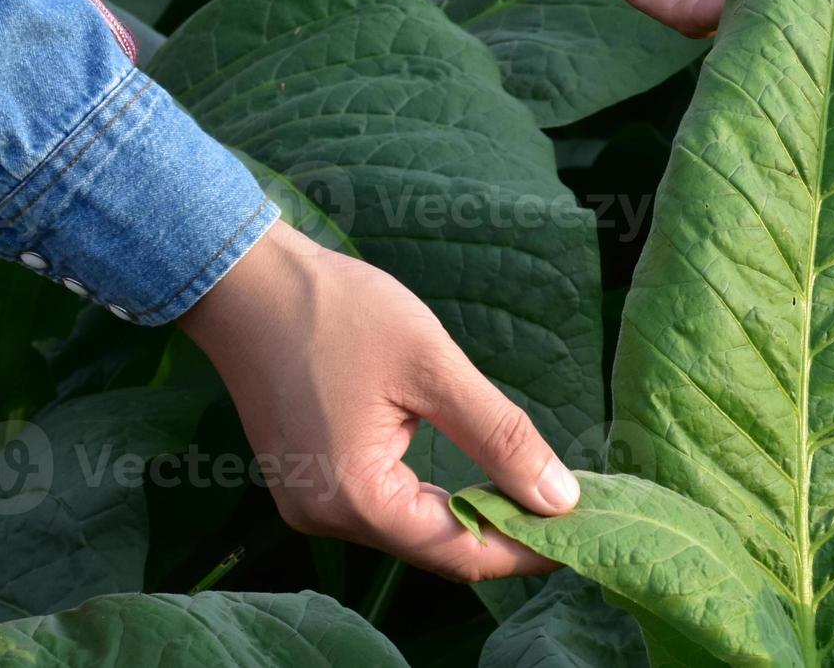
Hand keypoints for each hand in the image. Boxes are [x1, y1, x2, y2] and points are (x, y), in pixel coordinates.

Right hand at [181, 220, 571, 581]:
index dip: (528, 548)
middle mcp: (326, 517)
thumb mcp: (434, 367)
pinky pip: (386, 508)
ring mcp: (312, 503)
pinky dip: (437, 503)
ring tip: (540, 499)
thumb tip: (560, 497)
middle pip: (437, 550)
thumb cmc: (337, 312)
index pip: (462, 552)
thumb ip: (500, 437)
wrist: (246, 280)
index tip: (587, 534)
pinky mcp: (310, 481)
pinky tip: (481, 485)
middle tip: (576, 514)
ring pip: (413, 532)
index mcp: (354, 498)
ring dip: (475, 519)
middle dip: (508, 535)